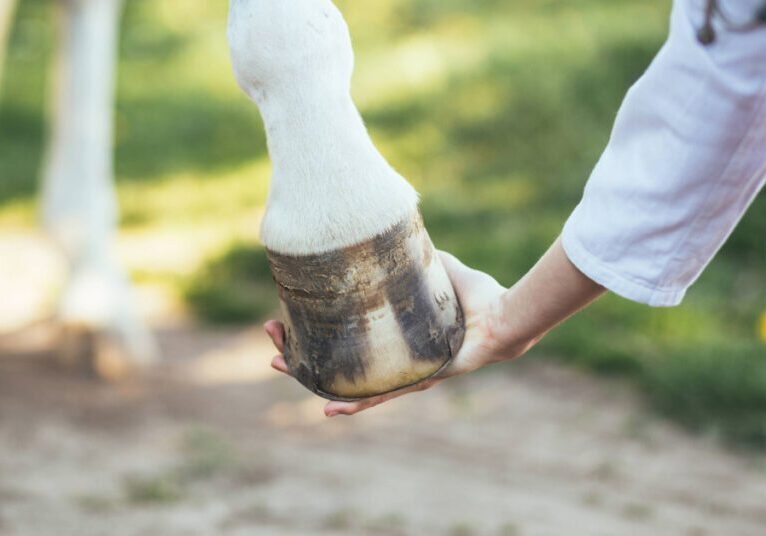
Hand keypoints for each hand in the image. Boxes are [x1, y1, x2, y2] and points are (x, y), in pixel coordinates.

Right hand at [265, 251, 526, 416]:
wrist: (505, 317)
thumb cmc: (480, 295)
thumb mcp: (443, 269)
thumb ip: (421, 257)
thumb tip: (398, 232)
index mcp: (395, 333)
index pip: (349, 333)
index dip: (319, 327)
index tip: (290, 313)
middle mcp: (394, 355)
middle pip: (340, 359)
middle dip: (303, 351)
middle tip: (274, 340)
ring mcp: (403, 372)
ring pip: (350, 381)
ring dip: (314, 377)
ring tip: (282, 367)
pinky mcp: (417, 381)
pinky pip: (383, 397)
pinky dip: (355, 406)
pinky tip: (328, 410)